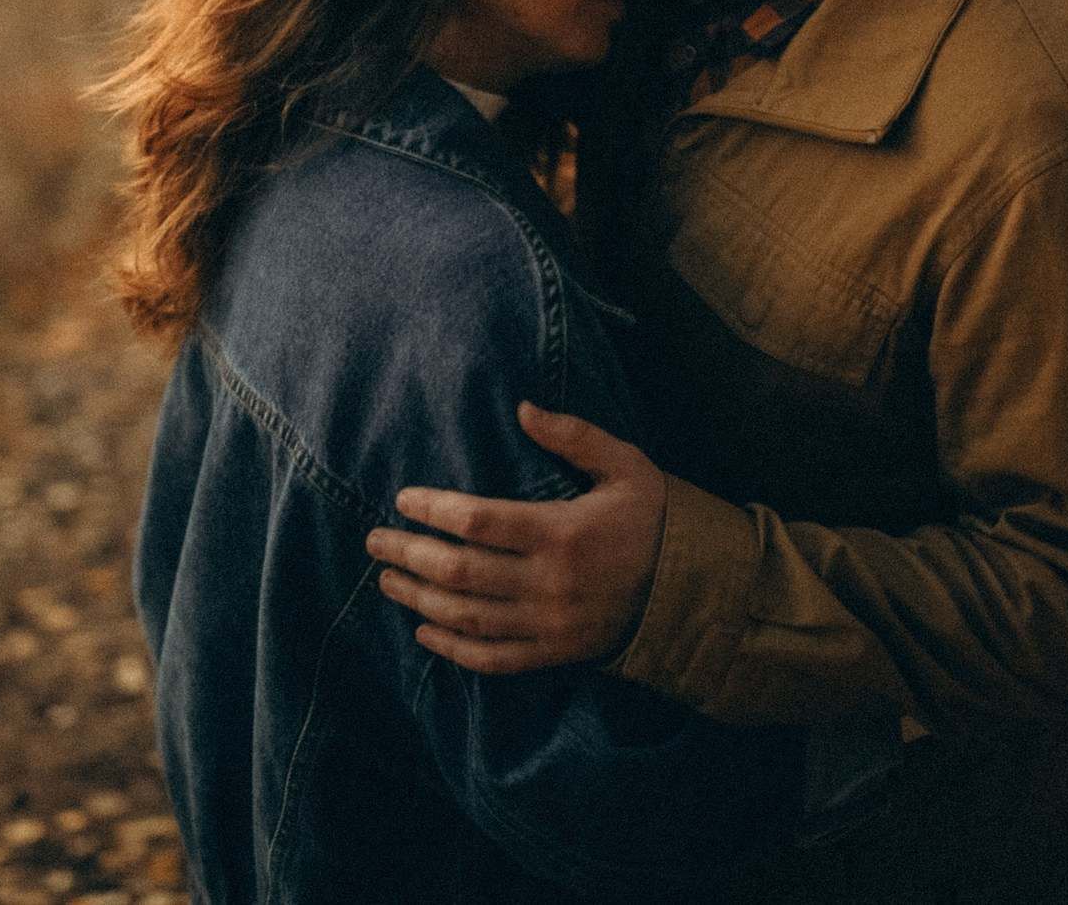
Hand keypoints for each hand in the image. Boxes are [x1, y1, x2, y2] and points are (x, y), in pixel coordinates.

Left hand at [365, 403, 667, 673]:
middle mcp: (550, 583)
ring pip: (467, 618)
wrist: (693, 588)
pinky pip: (493, 659)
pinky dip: (453, 650)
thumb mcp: (625, 465)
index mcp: (563, 532)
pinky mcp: (554, 654)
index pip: (479, 521)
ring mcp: (550, 624)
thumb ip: (574, 436)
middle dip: (409, 554)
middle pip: (460, 572)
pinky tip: (424, 633)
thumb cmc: (653, 517)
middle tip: (374, 540)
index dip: (433, 510)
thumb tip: (522, 407)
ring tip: (387, 579)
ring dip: (419, 600)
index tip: (403, 498)